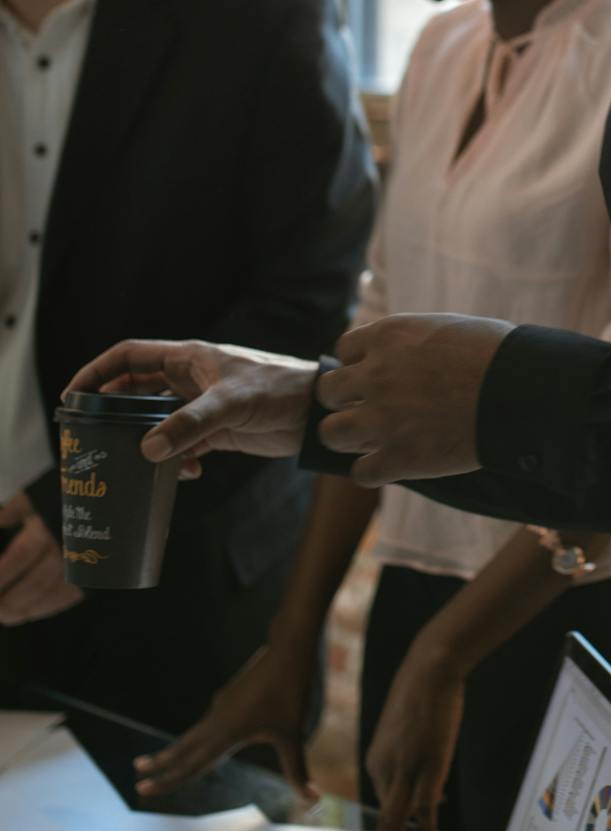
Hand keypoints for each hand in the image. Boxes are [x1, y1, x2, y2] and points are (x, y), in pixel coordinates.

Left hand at [0, 495, 82, 624]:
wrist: (109, 493)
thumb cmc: (66, 492)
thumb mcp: (36, 493)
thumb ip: (11, 510)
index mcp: (49, 526)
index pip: (21, 556)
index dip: (2, 574)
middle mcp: (66, 548)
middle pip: (35, 583)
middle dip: (9, 601)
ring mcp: (81, 564)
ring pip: (51, 594)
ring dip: (25, 609)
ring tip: (7, 615)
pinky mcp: (91, 574)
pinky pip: (68, 597)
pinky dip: (47, 607)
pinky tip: (31, 612)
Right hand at [63, 340, 319, 470]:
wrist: (317, 412)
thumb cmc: (279, 389)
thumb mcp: (231, 403)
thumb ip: (190, 424)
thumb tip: (146, 450)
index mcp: (188, 358)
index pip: (128, 357)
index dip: (97, 372)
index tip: (73, 396)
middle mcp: (189, 379)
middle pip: (135, 391)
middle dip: (113, 412)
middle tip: (91, 437)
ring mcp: (200, 405)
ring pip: (156, 421)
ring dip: (144, 441)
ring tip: (130, 463)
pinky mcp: (216, 430)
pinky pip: (181, 445)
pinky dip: (176, 460)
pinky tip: (184, 473)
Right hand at [132, 639, 319, 800]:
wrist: (287, 650)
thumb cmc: (291, 692)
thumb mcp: (294, 736)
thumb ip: (298, 771)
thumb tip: (313, 800)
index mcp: (225, 734)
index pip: (191, 765)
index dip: (167, 781)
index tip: (142, 789)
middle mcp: (216, 721)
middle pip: (181, 749)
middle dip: (160, 766)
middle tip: (137, 777)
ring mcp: (220, 707)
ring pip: (192, 735)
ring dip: (175, 751)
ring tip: (156, 761)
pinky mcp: (228, 697)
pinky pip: (207, 724)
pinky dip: (195, 738)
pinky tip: (200, 741)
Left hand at [315, 314, 512, 485]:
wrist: (520, 391)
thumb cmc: (497, 354)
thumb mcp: (448, 329)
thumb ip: (416, 343)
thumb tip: (411, 356)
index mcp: (388, 337)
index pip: (343, 350)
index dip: (357, 364)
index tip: (373, 374)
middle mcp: (375, 375)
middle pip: (327, 391)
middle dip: (343, 401)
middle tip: (366, 408)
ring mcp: (383, 419)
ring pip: (332, 434)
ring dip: (346, 437)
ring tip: (369, 439)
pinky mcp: (399, 458)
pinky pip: (361, 473)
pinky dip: (371, 471)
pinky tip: (389, 465)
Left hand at [362, 630, 466, 830]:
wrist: (429, 669)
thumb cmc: (422, 694)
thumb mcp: (411, 730)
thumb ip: (417, 762)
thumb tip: (435, 794)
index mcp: (377, 762)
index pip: (390, 801)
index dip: (405, 820)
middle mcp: (385, 771)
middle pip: (382, 825)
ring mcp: (406, 772)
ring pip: (394, 826)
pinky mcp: (427, 769)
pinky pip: (424, 811)